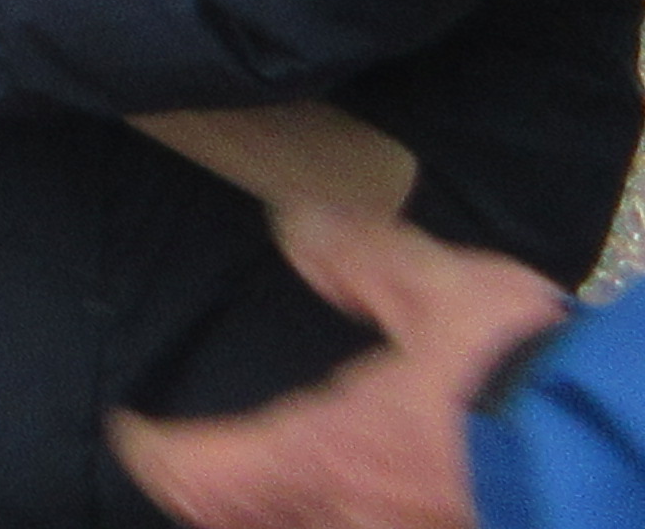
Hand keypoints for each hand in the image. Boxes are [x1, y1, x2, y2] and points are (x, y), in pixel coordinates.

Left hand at [114, 215, 564, 528]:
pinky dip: (347, 519)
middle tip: (191, 468)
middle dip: (213, 505)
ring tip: (276, 488)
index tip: (130, 429)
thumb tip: (292, 226)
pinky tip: (370, 499)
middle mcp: (358, 523)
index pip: (202, 475)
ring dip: (282, 518)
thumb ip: (361, 258)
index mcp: (330, 455)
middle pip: (247, 528)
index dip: (154, 455)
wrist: (636, 455)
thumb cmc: (533, 377)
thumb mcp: (442, 291)